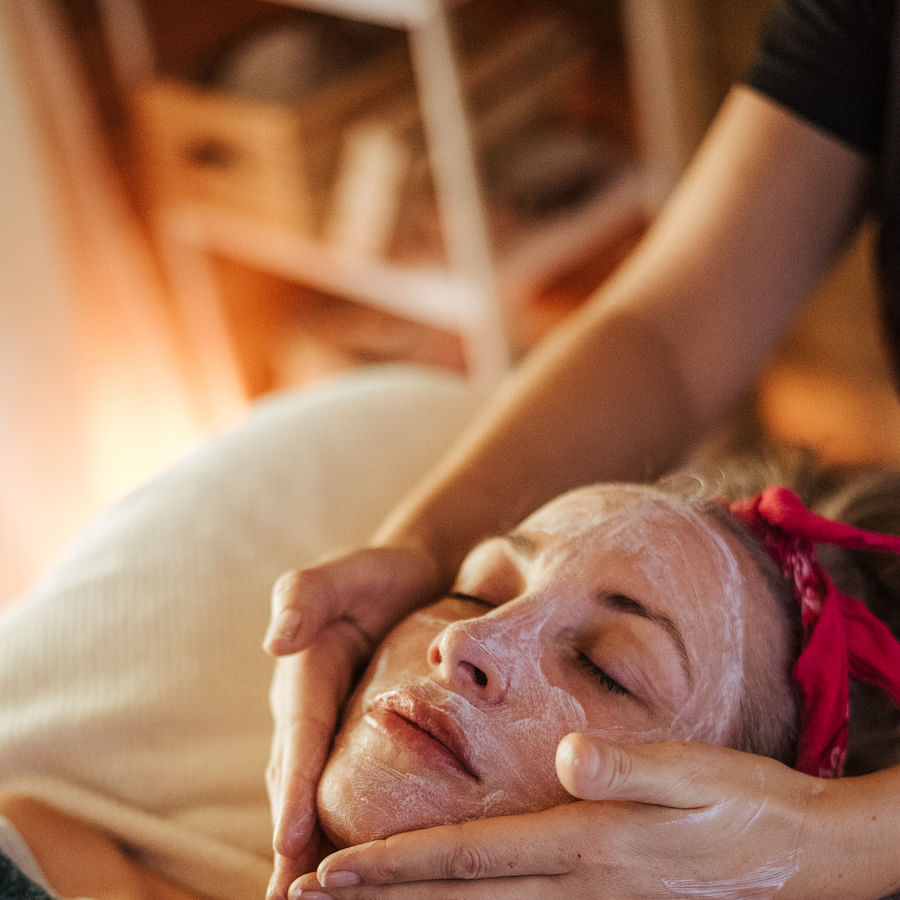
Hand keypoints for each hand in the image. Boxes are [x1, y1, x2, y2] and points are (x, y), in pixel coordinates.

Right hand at [263, 546, 442, 899]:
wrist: (413, 577)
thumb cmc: (380, 574)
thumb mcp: (345, 572)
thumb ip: (305, 597)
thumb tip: (275, 643)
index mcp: (304, 675)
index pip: (300, 737)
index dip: (293, 788)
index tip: (289, 839)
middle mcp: (309, 711)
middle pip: (295, 781)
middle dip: (290, 841)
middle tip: (290, 898)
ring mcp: (330, 729)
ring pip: (316, 794)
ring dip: (310, 847)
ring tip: (312, 899)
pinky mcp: (354, 740)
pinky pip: (344, 788)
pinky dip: (339, 829)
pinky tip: (354, 867)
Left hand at [289, 736, 897, 899]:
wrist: (805, 855)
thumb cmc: (749, 806)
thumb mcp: (699, 775)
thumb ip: (633, 766)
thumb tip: (571, 755)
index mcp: (587, 844)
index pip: (469, 858)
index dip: (396, 868)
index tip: (332, 874)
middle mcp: (578, 883)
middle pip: (460, 898)